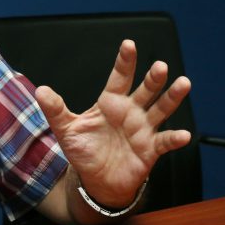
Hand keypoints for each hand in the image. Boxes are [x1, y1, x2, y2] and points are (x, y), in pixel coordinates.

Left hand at [35, 40, 190, 208]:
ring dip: (172, 97)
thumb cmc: (84, 150)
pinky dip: (175, 138)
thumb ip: (55, 110)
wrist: (96, 180)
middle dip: (153, 78)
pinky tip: (184, 135)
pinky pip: (165, 141)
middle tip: (161, 66)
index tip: (129, 44)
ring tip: (183, 83)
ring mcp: (143, 129)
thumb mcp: (66, 130)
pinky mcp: (151, 149)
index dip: (124, 62)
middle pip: (145, 90)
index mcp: (111, 102)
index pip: (119, 77)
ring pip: (161, 109)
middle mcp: (131, 111)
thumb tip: (40, 90)